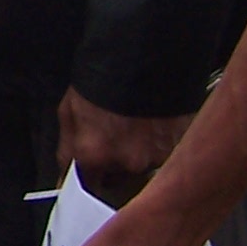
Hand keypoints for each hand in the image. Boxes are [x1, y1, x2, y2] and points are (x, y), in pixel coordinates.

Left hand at [57, 88, 192, 206]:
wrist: (141, 58)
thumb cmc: (101, 81)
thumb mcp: (68, 113)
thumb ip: (68, 151)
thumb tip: (66, 177)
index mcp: (95, 155)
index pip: (89, 187)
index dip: (89, 181)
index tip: (90, 178)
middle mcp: (127, 162)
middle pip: (120, 180)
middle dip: (115, 166)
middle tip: (114, 139)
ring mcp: (157, 157)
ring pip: (145, 169)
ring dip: (140, 155)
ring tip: (136, 127)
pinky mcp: (180, 147)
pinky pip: (168, 156)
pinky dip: (161, 145)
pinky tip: (154, 125)